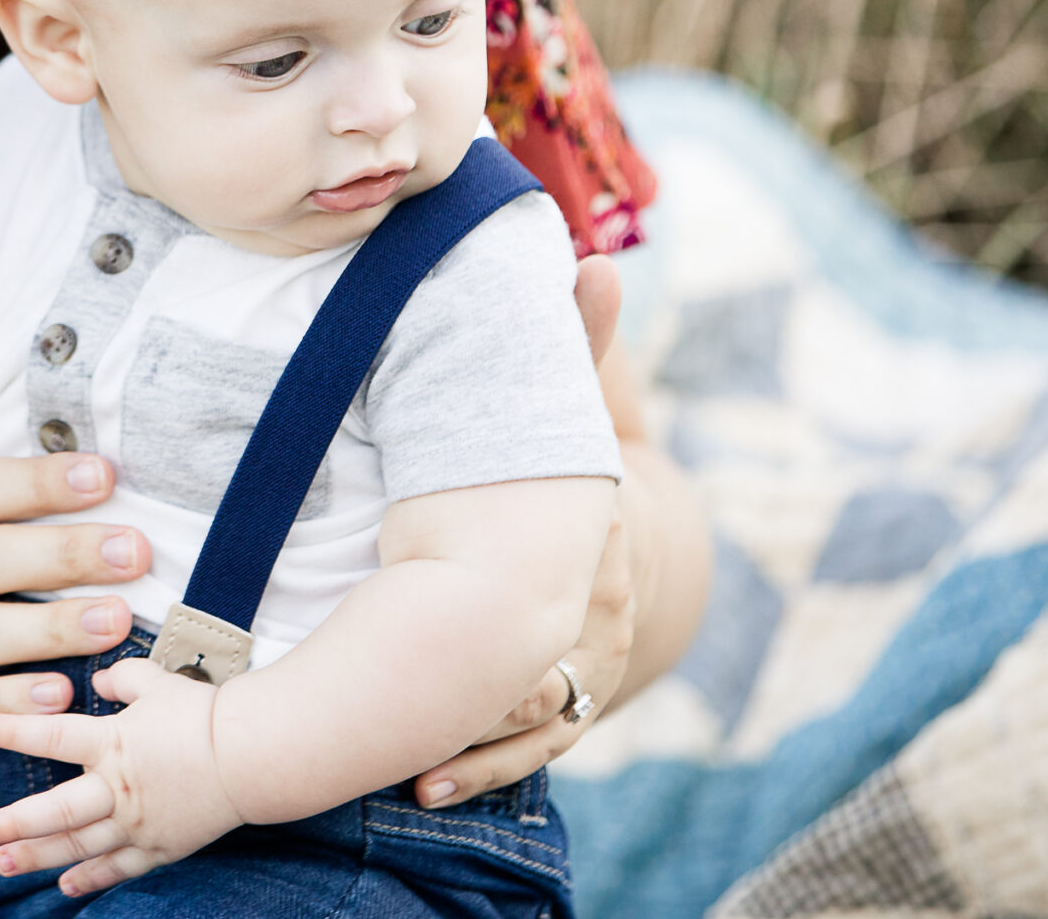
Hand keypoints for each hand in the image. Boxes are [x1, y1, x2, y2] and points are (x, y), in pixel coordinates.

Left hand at [0, 658, 244, 895]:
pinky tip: (65, 886)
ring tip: (3, 864)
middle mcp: (118, 789)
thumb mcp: (158, 682)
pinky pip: (119, 868)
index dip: (15, 731)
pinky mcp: (161, 846)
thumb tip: (99, 683)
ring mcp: (139, 824)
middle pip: (56, 811)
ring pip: (80, 845)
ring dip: (39, 856)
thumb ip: (121, 680)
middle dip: (15, 823)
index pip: (53, 736)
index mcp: (113, 744)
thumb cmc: (205, 713)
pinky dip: (91, 878)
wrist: (254, 754)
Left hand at [413, 251, 636, 804]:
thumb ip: (585, 342)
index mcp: (602, 534)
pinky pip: (525, 751)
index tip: (452, 582)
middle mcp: (599, 612)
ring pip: (535, 715)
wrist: (636, 546)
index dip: (534, 578)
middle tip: (413, 700)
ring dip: (476, 744)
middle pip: (547, 652)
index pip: (572, 558)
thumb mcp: (588, 406)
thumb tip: (595, 257)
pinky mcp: (558, 711)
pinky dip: (479, 772)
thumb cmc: (585, 461)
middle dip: (491, 683)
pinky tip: (424, 789)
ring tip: (411, 769)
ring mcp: (580, 669)